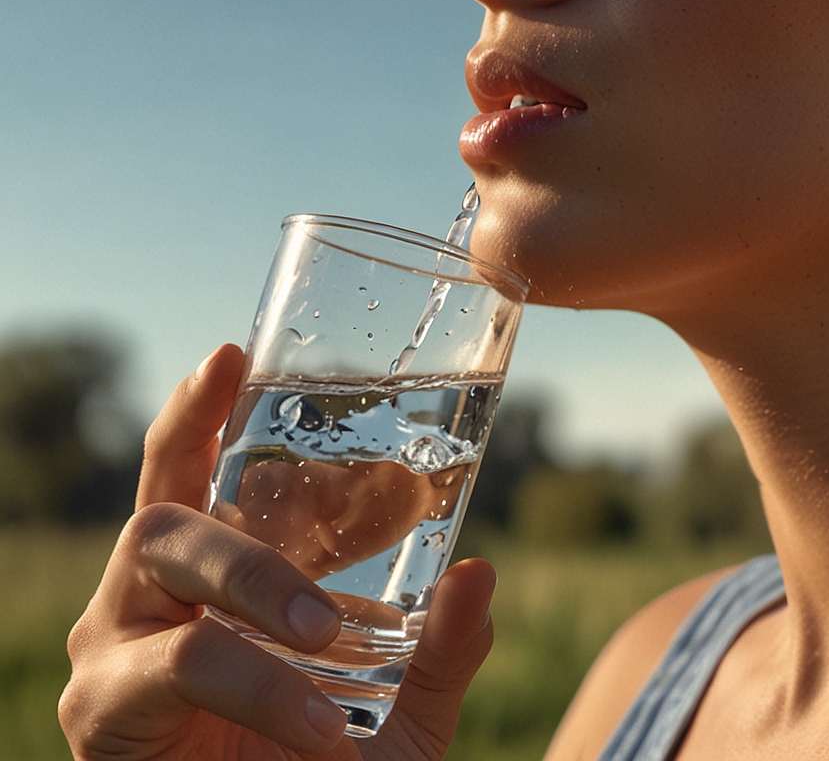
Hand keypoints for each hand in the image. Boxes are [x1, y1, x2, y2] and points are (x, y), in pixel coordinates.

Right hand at [60, 344, 495, 760]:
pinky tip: (323, 729)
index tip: (230, 355)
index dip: (199, 413)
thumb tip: (478, 572)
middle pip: (162, 508)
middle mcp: (148, 602)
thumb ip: (443, 647)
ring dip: (260, 586)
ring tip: (332, 638)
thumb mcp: (407, 714)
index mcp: (210, 581)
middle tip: (334, 588)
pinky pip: (182, 659)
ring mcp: (115, 651)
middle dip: (244, 517)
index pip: (189, 474)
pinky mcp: (100, 709)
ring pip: (162, 556)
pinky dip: (265, 686)